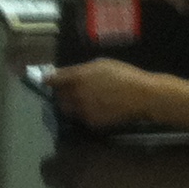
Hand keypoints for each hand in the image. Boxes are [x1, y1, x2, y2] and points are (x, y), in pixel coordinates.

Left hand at [44, 59, 161, 129]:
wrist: (141, 96)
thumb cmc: (123, 75)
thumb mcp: (101, 65)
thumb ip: (81, 70)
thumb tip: (67, 74)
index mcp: (77, 78)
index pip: (53, 80)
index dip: (49, 80)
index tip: (47, 81)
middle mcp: (76, 95)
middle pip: (59, 97)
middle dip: (62, 95)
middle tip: (69, 92)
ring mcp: (83, 110)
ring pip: (69, 110)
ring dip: (71, 106)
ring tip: (84, 101)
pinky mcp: (91, 122)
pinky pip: (82, 118)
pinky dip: (84, 114)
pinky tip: (97, 108)